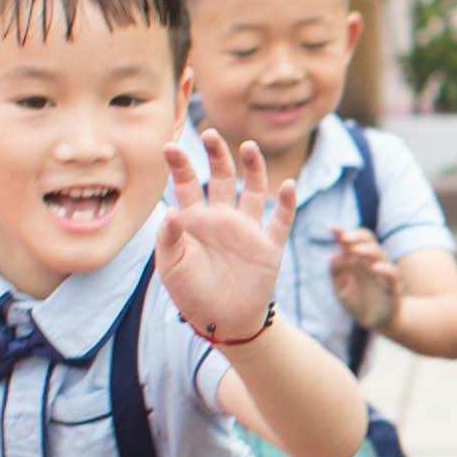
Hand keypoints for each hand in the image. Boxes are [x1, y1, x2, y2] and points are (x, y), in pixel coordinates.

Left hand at [149, 128, 293, 339]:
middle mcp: (222, 218)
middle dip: (217, 154)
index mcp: (194, 221)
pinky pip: (281, 220)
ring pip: (253, 190)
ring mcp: (247, 230)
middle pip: (221, 177)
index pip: (186, 184)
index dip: (180, 165)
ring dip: (253, 167)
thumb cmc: (191, 294)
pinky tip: (287, 186)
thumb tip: (170, 211)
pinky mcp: (268, 246)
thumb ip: (168, 239)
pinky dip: (286, 203)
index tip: (170, 147)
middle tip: (209, 133)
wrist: (223, 322)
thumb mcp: (171, 267)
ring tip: (248, 146)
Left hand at [324, 224, 398, 335]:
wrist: (379, 324)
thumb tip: (333, 255)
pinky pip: (393, 274)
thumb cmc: (360, 304)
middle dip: (357, 236)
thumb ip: (336, 274)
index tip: (332, 228)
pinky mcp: (394, 287)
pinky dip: (385, 269)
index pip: (352, 242)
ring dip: (367, 250)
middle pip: (368, 240)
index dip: (343, 233)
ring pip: (379, 253)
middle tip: (345, 238)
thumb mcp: (341, 291)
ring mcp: (383, 273)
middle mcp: (371, 263)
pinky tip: (374, 268)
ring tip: (354, 251)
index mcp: (357, 262)